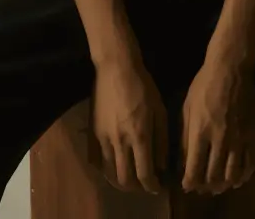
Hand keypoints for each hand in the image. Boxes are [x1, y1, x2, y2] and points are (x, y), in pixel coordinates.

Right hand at [87, 56, 167, 194]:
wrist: (116, 67)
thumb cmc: (143, 86)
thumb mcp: (160, 110)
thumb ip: (162, 140)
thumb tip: (161, 165)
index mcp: (140, 135)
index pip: (145, 174)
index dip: (152, 186)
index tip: (158, 187)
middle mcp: (120, 141)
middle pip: (125, 180)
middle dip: (137, 188)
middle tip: (144, 184)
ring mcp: (103, 137)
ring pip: (109, 173)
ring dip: (120, 181)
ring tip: (130, 177)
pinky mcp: (92, 132)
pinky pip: (96, 160)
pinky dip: (105, 169)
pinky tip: (114, 165)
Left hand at [179, 54, 254, 194]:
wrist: (231, 68)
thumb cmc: (204, 85)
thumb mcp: (187, 107)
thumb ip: (184, 136)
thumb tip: (183, 161)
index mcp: (200, 131)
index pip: (194, 169)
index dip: (189, 182)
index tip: (187, 184)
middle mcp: (220, 139)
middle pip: (213, 175)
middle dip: (205, 186)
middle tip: (201, 187)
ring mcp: (239, 138)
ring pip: (232, 175)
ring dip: (223, 185)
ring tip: (217, 186)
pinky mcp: (253, 135)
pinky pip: (250, 164)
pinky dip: (243, 177)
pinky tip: (237, 179)